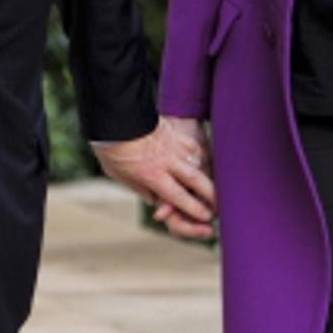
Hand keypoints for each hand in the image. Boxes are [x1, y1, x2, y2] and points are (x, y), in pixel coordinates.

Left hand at [93, 118, 215, 239]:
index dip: (195, 209)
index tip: (206, 216)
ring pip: (198, 163)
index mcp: (152, 176)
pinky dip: (198, 156)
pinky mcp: (174, 133)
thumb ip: (140, 188)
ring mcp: (174, 146)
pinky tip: (200, 160)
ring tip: (215, 185)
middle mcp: (167, 162)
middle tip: (220, 204)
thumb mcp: (119, 175)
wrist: (116, 116)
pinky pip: (192, 147)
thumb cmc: (112, 147)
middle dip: (211, 195)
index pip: (179, 197)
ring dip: (207, 175)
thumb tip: (154, 200)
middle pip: (197, 181)